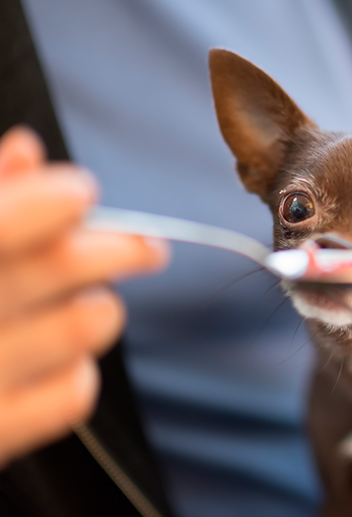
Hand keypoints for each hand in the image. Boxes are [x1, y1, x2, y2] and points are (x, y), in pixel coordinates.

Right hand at [0, 126, 168, 466]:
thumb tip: (28, 151)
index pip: (13, 221)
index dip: (55, 200)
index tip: (81, 193)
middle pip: (66, 265)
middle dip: (119, 247)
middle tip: (145, 247)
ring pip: (87, 323)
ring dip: (97, 308)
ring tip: (83, 306)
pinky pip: (74, 394)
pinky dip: (80, 370)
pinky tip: (62, 361)